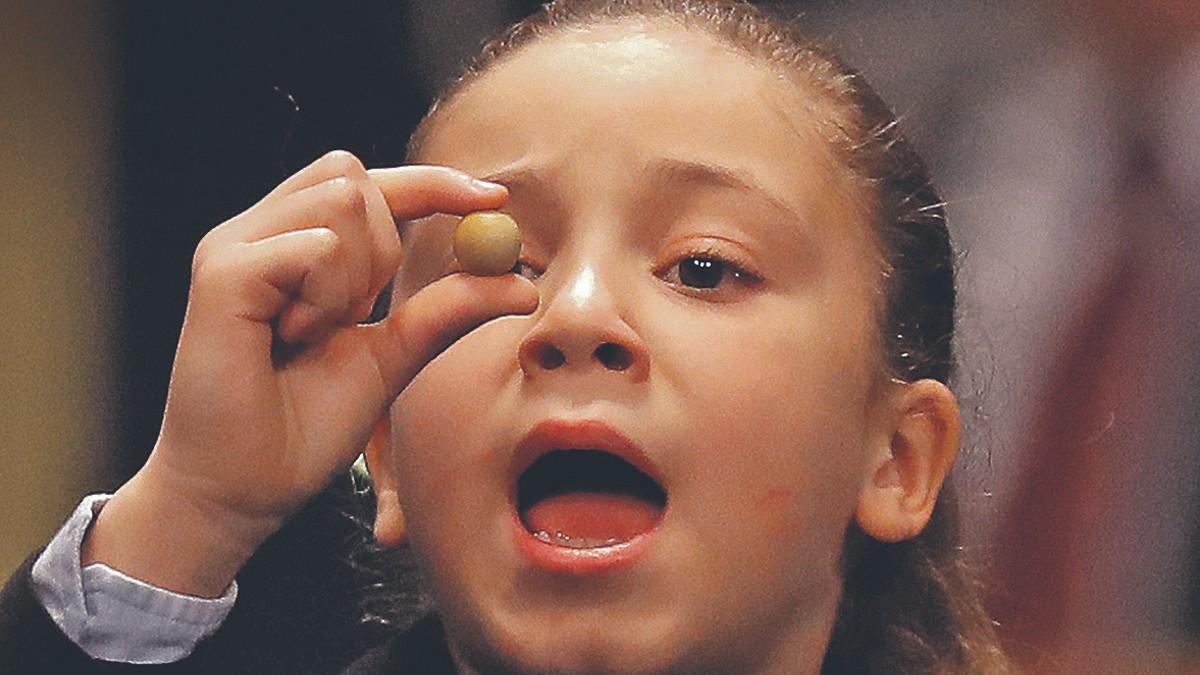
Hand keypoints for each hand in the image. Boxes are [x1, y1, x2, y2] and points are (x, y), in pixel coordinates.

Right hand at [83, 151, 536, 595]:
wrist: (241, 491)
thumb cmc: (302, 429)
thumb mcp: (392, 358)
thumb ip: (446, 311)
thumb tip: (523, 282)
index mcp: (293, 246)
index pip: (371, 184)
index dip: (435, 183)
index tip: (495, 200)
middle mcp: (259, 233)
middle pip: (357, 177)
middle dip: (384, 246)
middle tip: (354, 316)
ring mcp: (234, 246)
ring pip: (344, 200)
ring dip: (355, 277)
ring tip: (313, 333)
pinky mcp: (222, 271)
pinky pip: (316, 247)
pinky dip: (326, 297)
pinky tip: (292, 338)